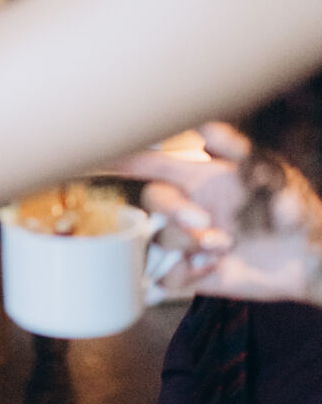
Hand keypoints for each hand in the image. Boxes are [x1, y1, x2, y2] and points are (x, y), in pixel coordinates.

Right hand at [116, 123, 321, 304]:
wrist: (311, 263)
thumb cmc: (298, 213)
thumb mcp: (275, 177)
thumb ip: (241, 153)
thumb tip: (205, 127)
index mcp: (204, 179)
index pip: (156, 163)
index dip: (126, 157)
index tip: (102, 155)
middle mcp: (192, 207)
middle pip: (153, 200)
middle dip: (173, 210)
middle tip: (203, 222)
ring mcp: (193, 242)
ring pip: (160, 239)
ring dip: (187, 244)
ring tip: (224, 248)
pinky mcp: (196, 274)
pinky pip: (166, 276)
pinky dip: (185, 275)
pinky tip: (215, 269)